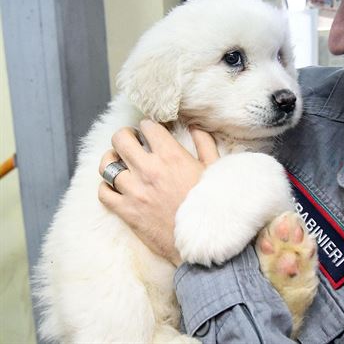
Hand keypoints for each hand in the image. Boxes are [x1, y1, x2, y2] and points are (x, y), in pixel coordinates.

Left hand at [98, 119, 218, 265]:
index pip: (148, 127)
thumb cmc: (213, 205)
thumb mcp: (215, 169)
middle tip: (132, 140)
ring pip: (107, 165)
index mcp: (171, 156)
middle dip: (126, 136)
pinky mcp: (126, 212)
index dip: (149, 126)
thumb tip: (195, 127)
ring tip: (118, 160)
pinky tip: (116, 187)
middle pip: (121, 139)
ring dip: (112, 159)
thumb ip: (205, 143)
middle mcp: (148, 169)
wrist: (204, 242)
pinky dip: (106, 187)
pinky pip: (103, 193)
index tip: (152, 131)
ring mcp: (134, 191)